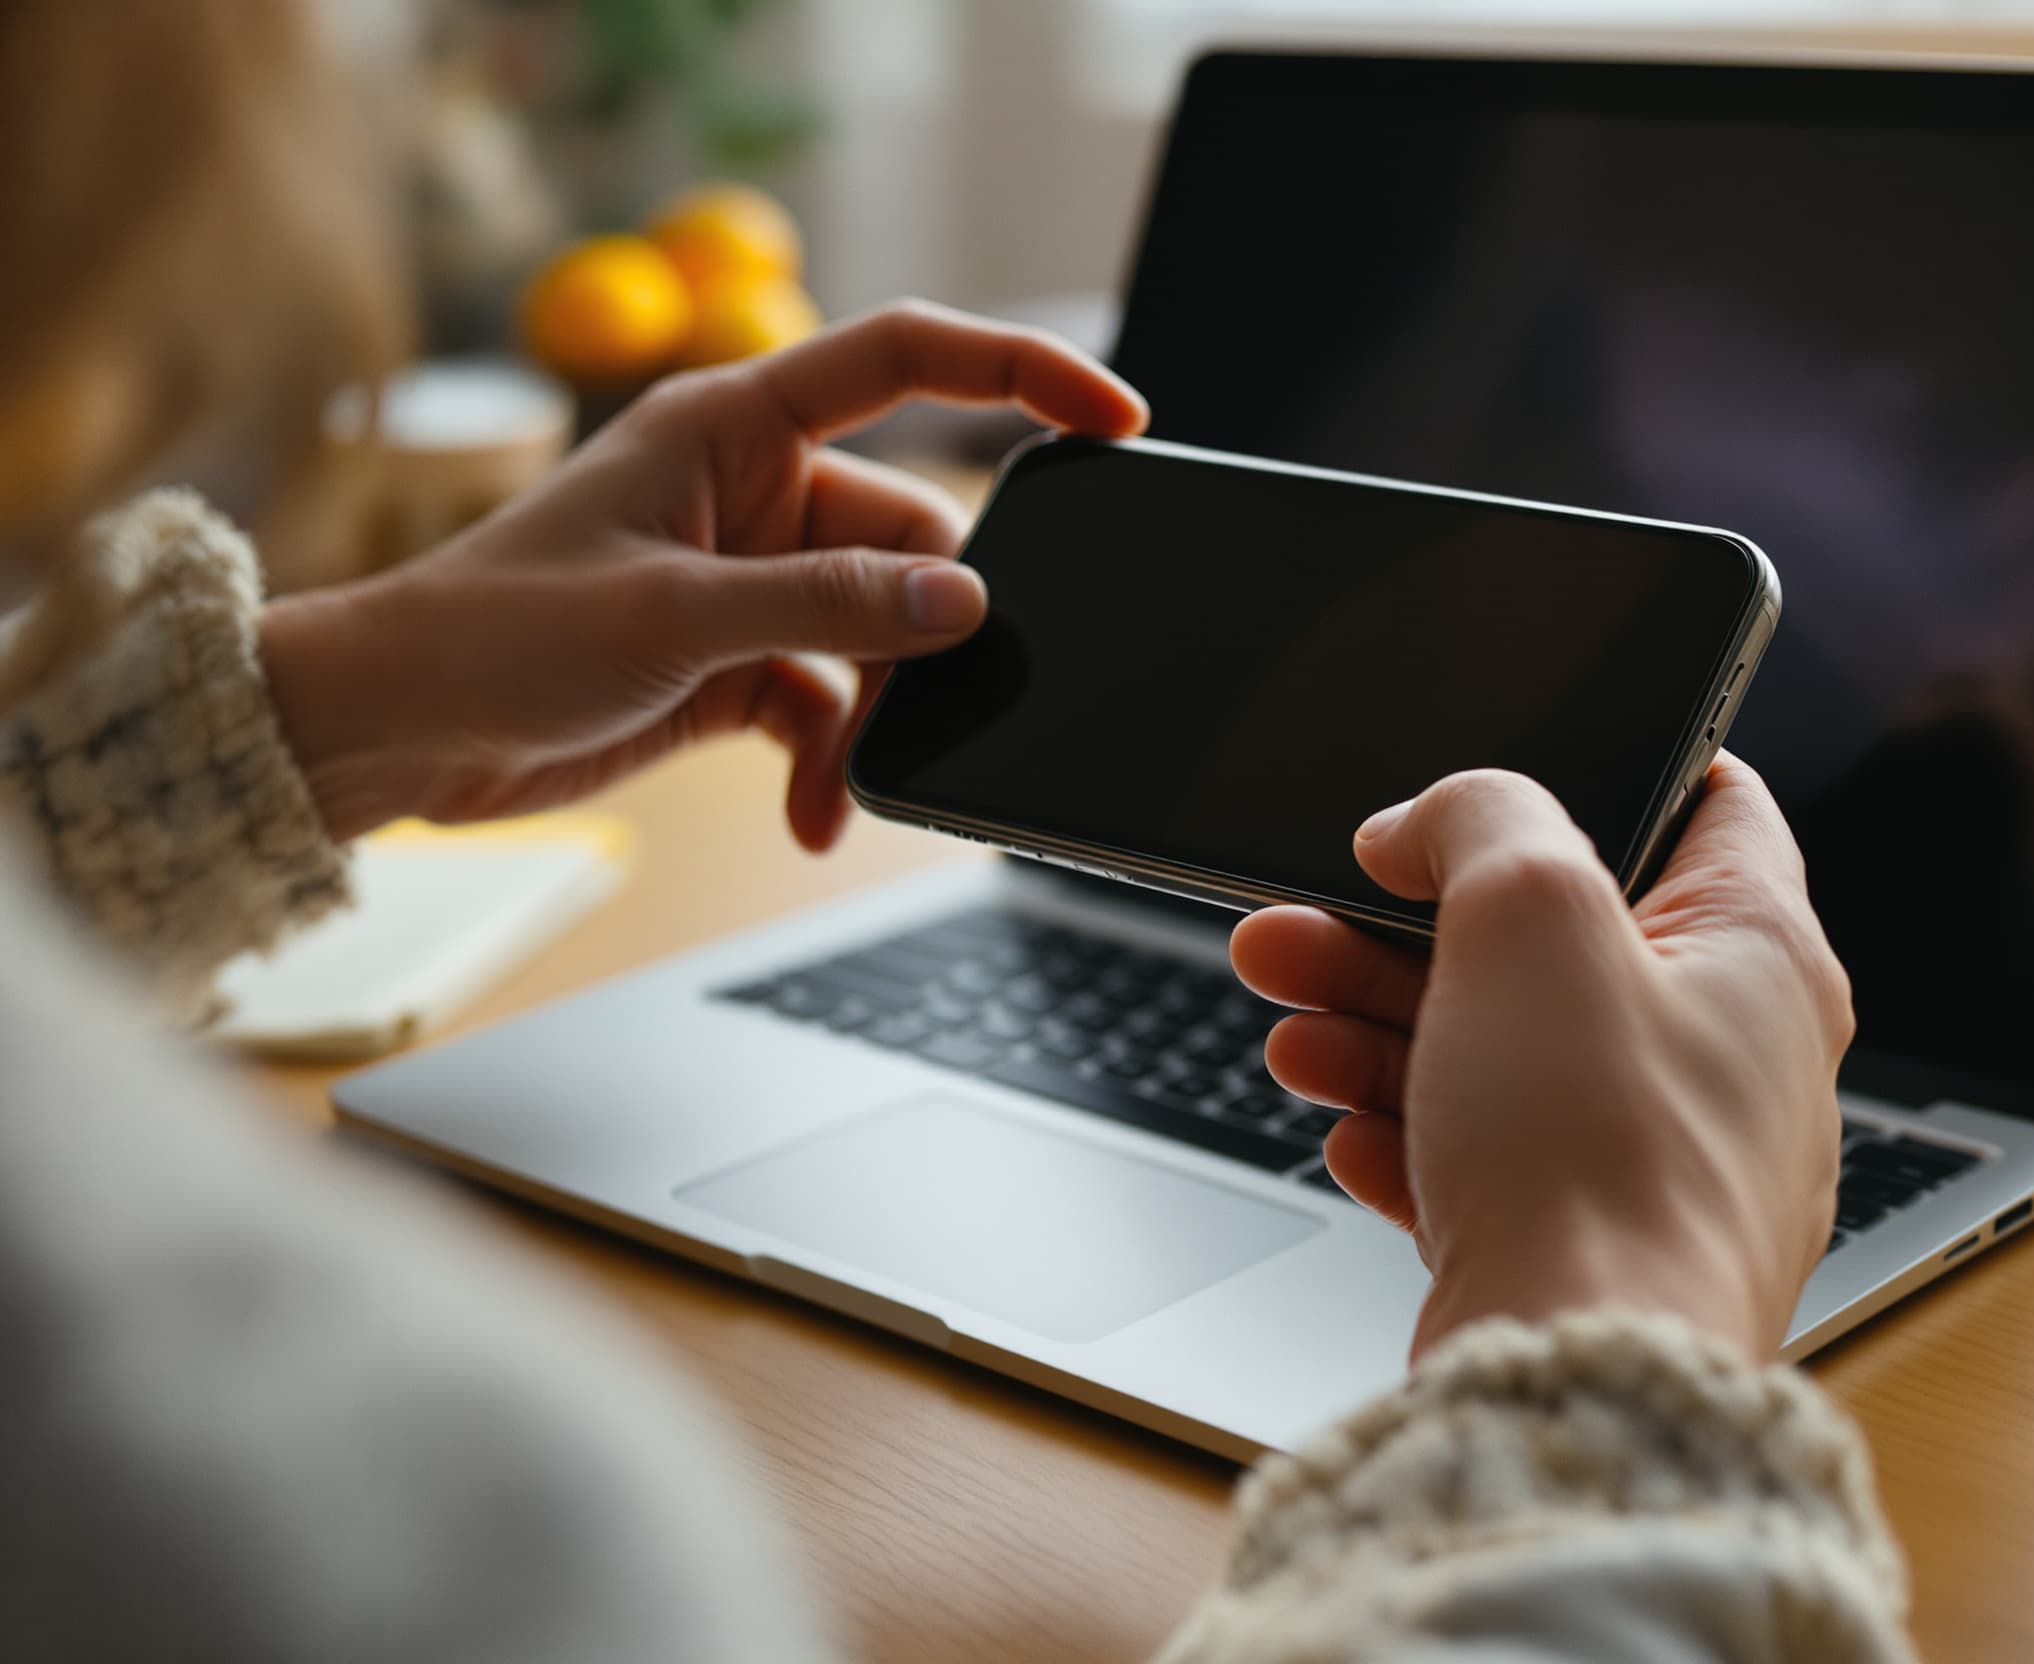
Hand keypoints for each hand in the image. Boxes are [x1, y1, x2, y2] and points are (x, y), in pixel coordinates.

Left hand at [260, 300, 1146, 844]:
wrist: (393, 734)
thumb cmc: (490, 633)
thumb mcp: (674, 616)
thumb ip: (827, 606)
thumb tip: (965, 608)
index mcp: (734, 426)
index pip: (906, 360)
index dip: (1019, 371)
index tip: (1111, 420)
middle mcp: (752, 493)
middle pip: (909, 540)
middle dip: (923, 632)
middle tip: (926, 700)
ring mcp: (748, 581)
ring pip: (879, 636)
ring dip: (874, 716)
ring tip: (840, 784)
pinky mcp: (735, 663)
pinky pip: (830, 704)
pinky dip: (830, 760)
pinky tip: (809, 817)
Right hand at [1229, 761, 1851, 1361]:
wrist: (1580, 1381)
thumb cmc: (1600, 1162)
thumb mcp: (1533, 911)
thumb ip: (1480, 819)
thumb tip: (1429, 826)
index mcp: (1762, 958)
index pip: (1708, 807)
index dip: (1597, 771)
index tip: (1489, 780)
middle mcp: (1729, 1060)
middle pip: (1557, 943)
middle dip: (1410, 921)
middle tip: (1308, 912)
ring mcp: (1659, 1161)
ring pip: (1504, 1050)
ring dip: (1378, 1019)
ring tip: (1286, 1007)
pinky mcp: (1588, 1246)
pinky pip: (1488, 1157)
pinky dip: (1406, 1127)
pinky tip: (1336, 1116)